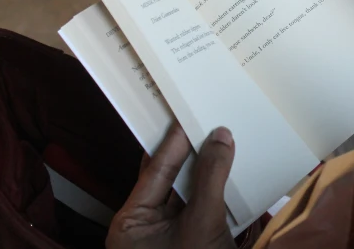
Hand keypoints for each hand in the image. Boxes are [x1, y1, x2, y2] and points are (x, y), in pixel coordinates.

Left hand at [106, 125, 236, 248]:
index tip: (188, 116)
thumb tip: (220, 136)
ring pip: (183, 190)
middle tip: (201, 123)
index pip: (155, 171)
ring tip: (215, 141)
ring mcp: (163, 233)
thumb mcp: (203, 220)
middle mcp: (142, 225)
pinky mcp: (185, 237)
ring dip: (201, 169)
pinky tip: (222, 168)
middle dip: (187, 153)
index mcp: (131, 223)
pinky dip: (209, 188)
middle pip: (167, 178)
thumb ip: (210, 176)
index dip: (174, 142)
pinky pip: (195, 204)